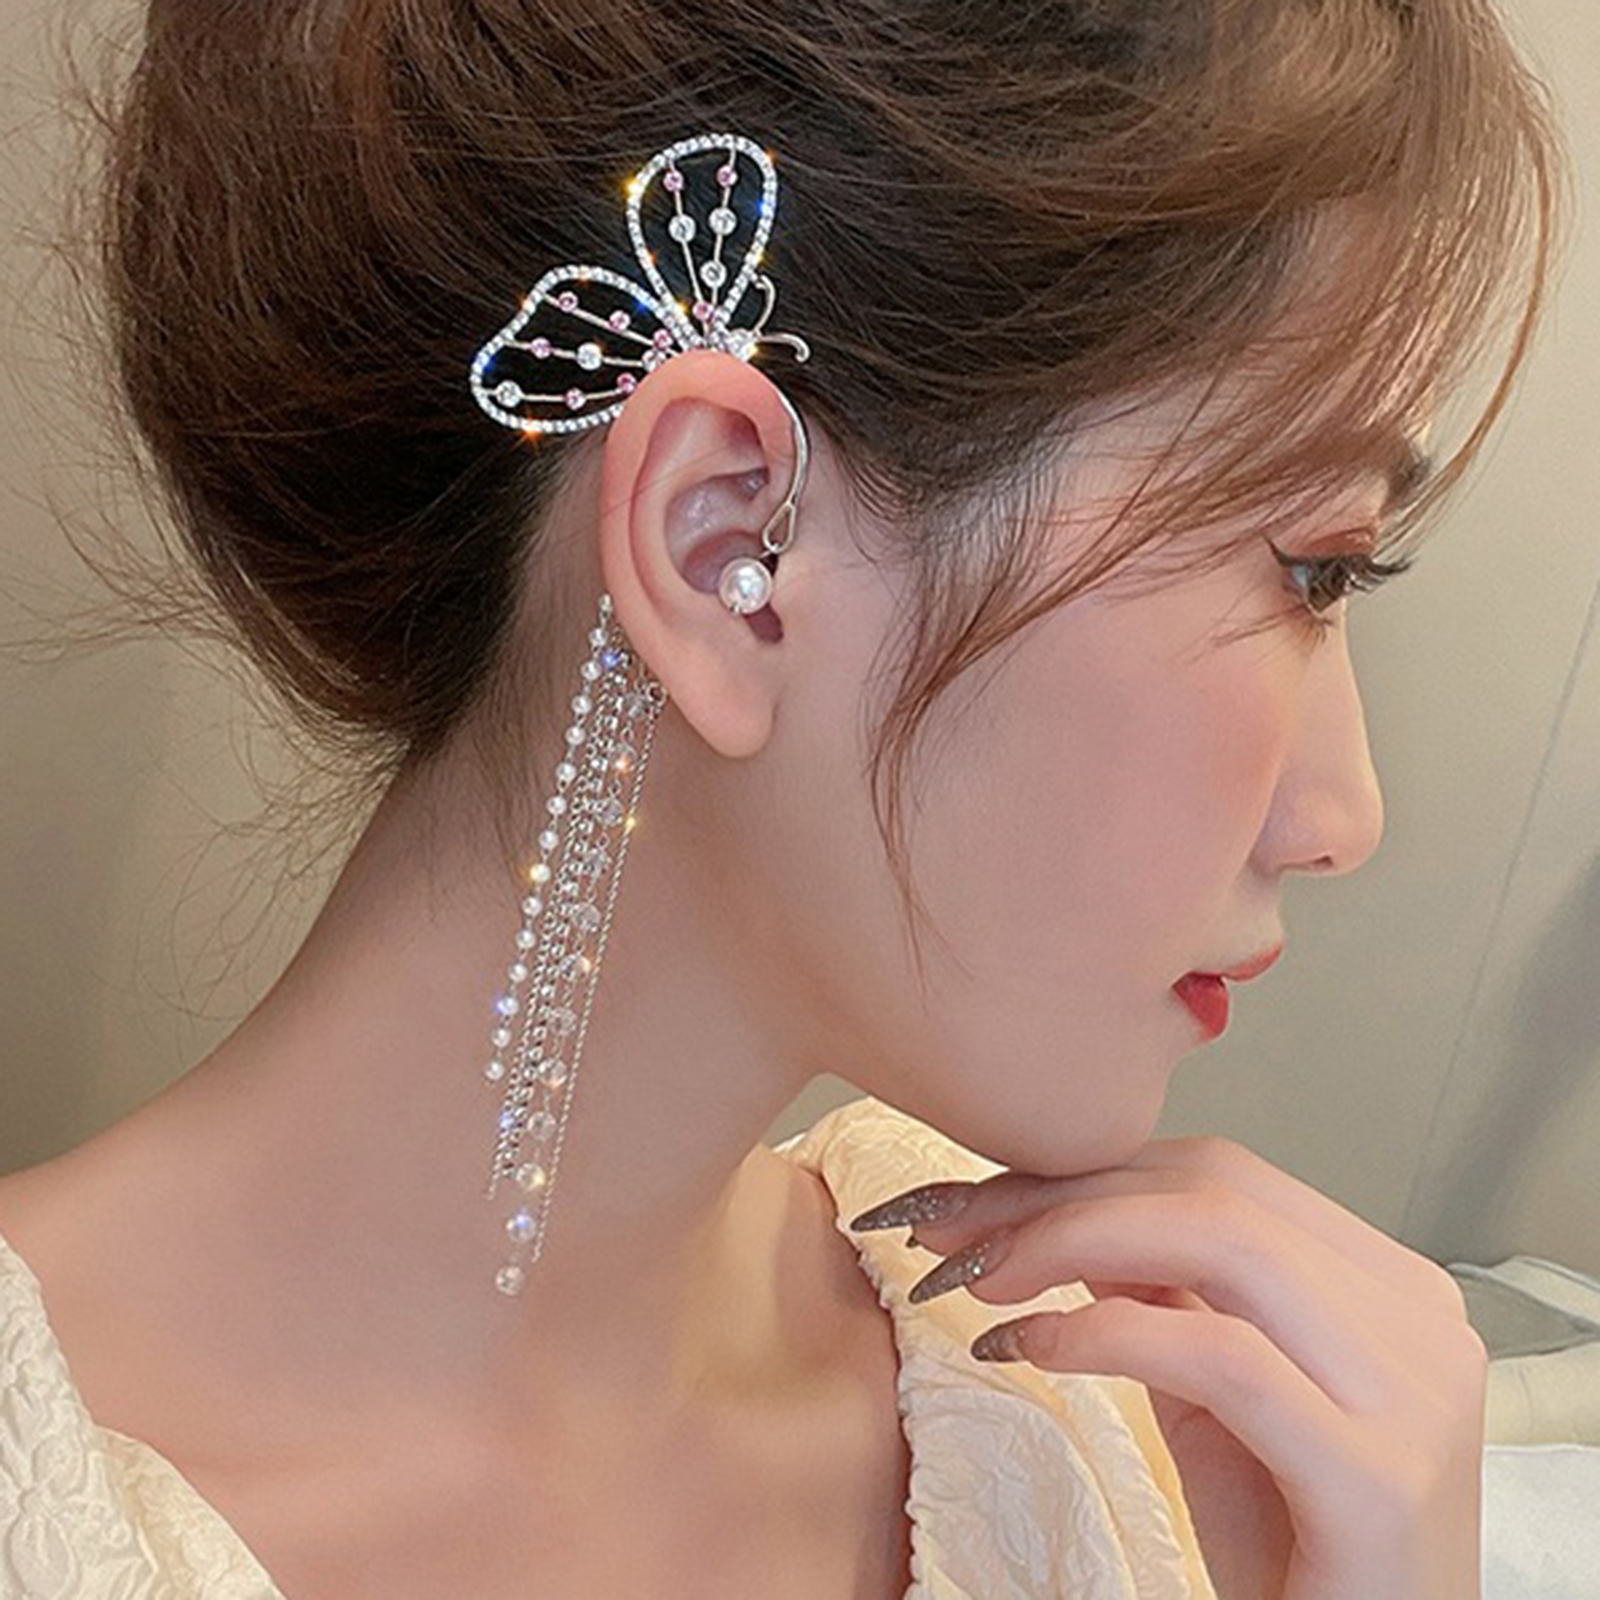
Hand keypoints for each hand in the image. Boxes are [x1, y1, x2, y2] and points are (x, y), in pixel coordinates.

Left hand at [866, 1136, 1488, 1599]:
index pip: (1218, 1175)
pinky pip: (1221, 1356)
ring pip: (1222, 1239)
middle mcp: (1415, 1317)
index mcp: (1383, 1284)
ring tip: (977, 1280)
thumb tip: (1058, 1204)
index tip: (977, 1196)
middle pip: (1212, 1190)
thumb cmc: (1293, 1547)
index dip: (1084, 1169)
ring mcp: (1411, 1392)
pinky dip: (1105, 1331)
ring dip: (1067, 1240)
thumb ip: (1158, 1289)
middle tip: (947, 1228)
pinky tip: (1029, 1348)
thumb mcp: (1209, 1393)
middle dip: (1058, 1196)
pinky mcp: (1379, 1476)